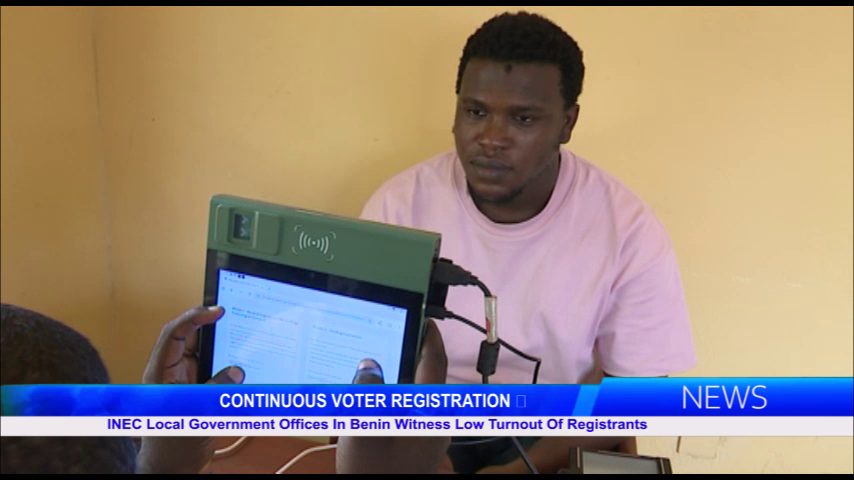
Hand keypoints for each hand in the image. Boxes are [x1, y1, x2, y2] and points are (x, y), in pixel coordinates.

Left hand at [137, 306, 244, 473]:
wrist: (172, 468)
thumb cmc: (172, 445)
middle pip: (189, 337)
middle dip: (210, 326)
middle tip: (232, 315)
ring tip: (241, 336)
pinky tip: (241, 364)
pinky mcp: (196, 389)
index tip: (216, 309)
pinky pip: (212, 367)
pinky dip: (226, 364)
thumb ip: (217, 388)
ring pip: (203, 352)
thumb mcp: (196, 414)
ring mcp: (184, 380)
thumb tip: (236, 371)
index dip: (194, 316)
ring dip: (221, 345)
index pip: (174, 333)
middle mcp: (170, 372)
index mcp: (160, 372)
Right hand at [336, 319, 449, 472]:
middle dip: (412, 354)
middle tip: (391, 334)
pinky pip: (410, 412)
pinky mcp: (418, 448)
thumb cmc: (376, 470)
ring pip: (418, 395)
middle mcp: (435, 419)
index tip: (423, 315)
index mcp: (430, 409)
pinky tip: (374, 400)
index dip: (429, 335)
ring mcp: (428, 436)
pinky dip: (396, 398)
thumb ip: (368, 389)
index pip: (435, 361)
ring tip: (376, 361)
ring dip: (402, 377)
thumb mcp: (365, 427)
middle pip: (427, 376)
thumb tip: (370, 363)